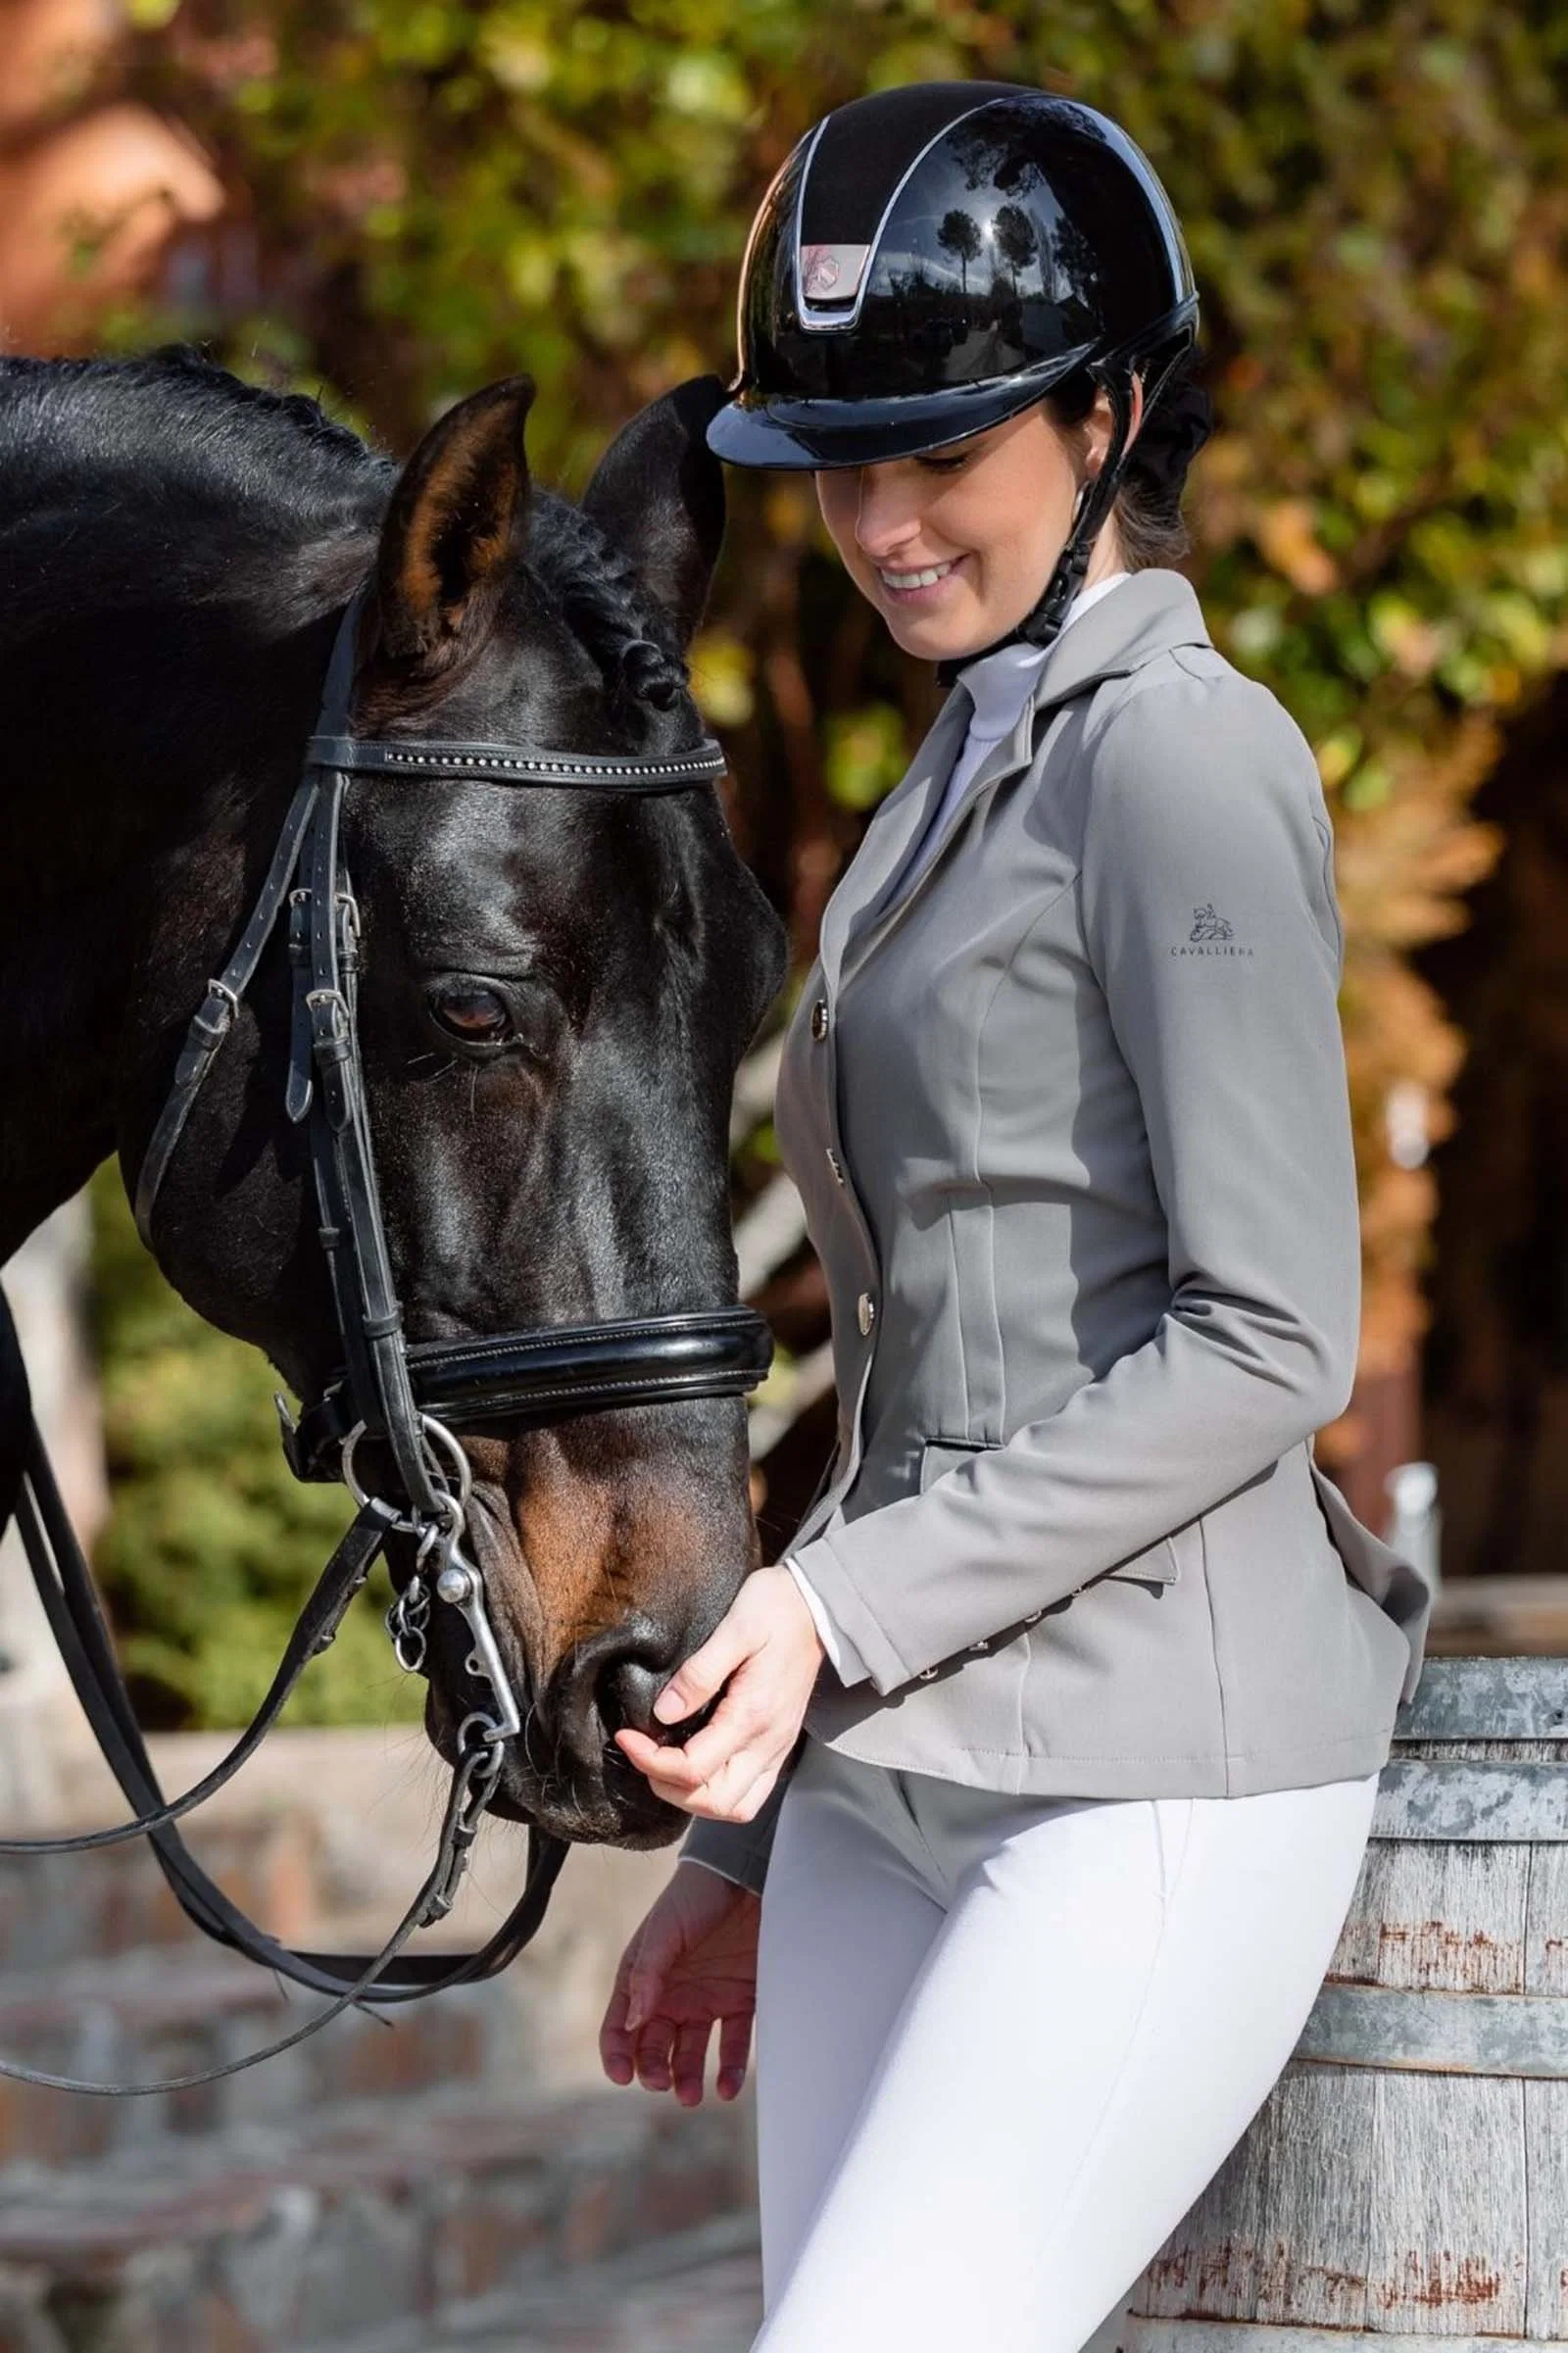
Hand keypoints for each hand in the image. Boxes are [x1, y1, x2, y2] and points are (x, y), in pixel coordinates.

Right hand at [599, 1860, 760, 2103]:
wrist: (749, 1873)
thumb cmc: (697, 1895)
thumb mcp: (665, 1929)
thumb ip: (649, 1973)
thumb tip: (632, 2024)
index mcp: (643, 1978)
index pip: (620, 2027)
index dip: (617, 2054)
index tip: (624, 2077)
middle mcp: (672, 1995)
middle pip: (654, 2047)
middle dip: (653, 2070)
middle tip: (662, 2083)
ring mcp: (707, 1999)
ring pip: (691, 2054)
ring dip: (687, 2078)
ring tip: (691, 2096)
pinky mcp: (741, 2001)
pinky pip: (733, 2044)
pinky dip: (729, 2069)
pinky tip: (727, 2087)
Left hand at [614, 1565, 823, 1822]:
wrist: (817, 1606)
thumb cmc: (776, 1610)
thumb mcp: (735, 1627)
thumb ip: (699, 1674)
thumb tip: (663, 1713)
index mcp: (754, 1715)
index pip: (693, 1768)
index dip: (650, 1761)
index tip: (627, 1735)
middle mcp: (769, 1742)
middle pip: (714, 1802)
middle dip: (668, 1787)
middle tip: (643, 1754)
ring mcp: (777, 1749)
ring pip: (734, 1807)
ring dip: (693, 1798)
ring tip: (665, 1766)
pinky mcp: (780, 1746)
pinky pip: (750, 1794)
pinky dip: (718, 1794)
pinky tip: (697, 1768)